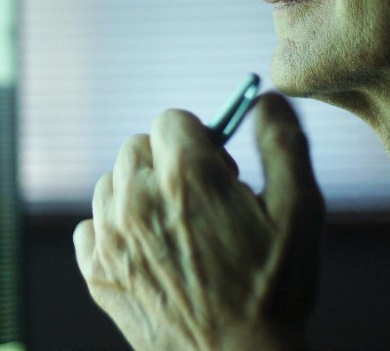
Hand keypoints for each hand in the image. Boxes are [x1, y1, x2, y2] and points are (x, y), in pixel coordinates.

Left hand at [73, 93, 323, 350]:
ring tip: (177, 230)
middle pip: (138, 147)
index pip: (172, 119)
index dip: (201, 141)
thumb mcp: (300, 211)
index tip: (220, 172)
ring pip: (112, 184)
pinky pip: (90, 226)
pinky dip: (113, 231)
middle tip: (202, 202)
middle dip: (168, 163)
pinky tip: (149, 253)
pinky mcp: (96, 272)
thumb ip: (283, 143)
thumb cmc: (274, 291)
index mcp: (185, 174)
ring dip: (139, 195)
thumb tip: (268, 98)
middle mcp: (137, 198)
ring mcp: (110, 237)